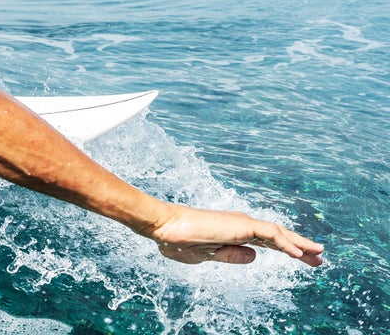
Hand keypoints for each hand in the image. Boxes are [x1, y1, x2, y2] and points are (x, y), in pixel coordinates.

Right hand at [146, 204, 323, 265]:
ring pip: (279, 234)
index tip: (300, 259)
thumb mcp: (207, 256)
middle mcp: (241, 225)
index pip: (266, 242)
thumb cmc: (178, 240)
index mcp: (233, 233)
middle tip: (319, 257)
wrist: (164, 227)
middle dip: (300, 247)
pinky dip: (287, 244)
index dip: (285, 250)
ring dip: (300, 244)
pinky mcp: (242, 225)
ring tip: (318, 254)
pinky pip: (271, 235)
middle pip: (278, 237)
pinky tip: (299, 254)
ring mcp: (242, 224)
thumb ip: (232, 256)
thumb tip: (255, 257)